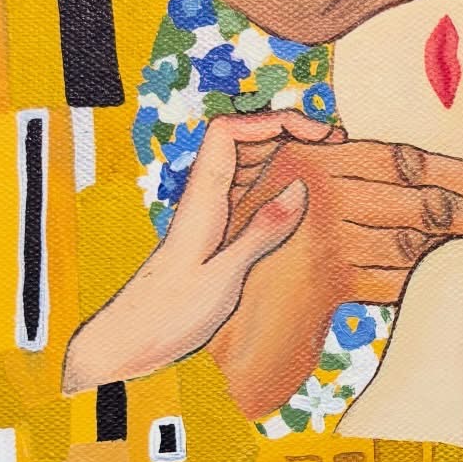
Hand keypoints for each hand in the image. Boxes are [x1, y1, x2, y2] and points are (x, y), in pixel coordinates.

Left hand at [62, 110, 332, 395]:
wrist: (128, 341)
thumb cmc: (168, 315)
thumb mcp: (223, 277)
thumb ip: (261, 232)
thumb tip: (300, 187)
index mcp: (201, 200)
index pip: (228, 131)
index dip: (272, 120)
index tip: (315, 133)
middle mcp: (203, 199)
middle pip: (241, 140)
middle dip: (286, 132)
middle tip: (333, 145)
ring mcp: (207, 215)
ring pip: (245, 166)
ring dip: (284, 155)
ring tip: (326, 165)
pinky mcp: (213, 234)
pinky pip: (247, 195)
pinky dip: (276, 186)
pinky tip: (299, 202)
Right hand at [210, 138, 462, 416]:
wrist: (212, 293)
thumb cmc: (256, 227)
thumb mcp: (279, 175)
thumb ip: (319, 154)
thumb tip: (336, 133)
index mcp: (324, 159)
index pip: (411, 162)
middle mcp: (330, 196)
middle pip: (430, 205)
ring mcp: (331, 243)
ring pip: (424, 244)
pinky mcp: (332, 284)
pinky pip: (399, 282)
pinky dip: (439, 281)